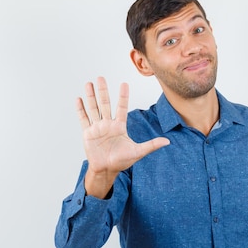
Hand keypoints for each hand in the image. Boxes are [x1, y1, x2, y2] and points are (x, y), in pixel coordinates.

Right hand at [77, 77, 169, 197]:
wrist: (106, 170)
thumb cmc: (122, 161)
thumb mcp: (138, 152)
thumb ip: (151, 145)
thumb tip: (168, 142)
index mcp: (119, 126)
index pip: (121, 108)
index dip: (123, 96)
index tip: (124, 84)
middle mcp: (108, 124)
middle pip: (105, 104)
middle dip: (103, 91)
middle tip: (101, 77)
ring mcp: (97, 128)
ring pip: (94, 108)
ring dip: (91, 97)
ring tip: (89, 84)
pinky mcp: (88, 133)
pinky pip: (84, 119)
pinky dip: (81, 109)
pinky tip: (79, 99)